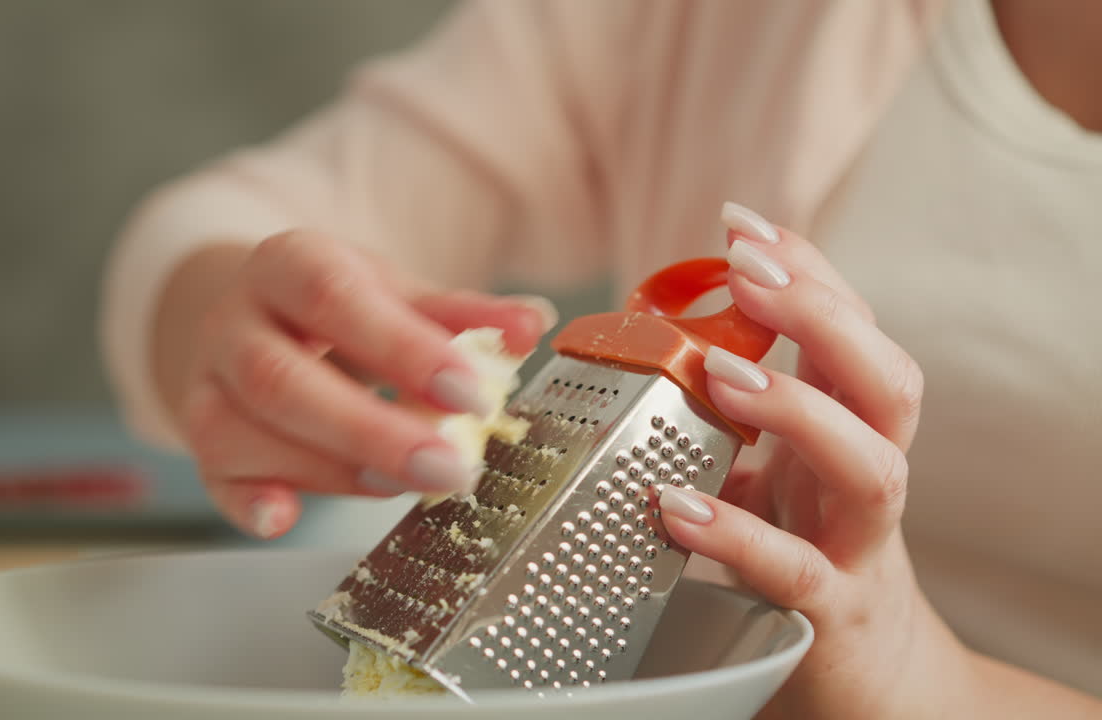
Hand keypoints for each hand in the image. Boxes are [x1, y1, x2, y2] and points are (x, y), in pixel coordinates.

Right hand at [157, 230, 555, 538]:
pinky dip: (247, 503)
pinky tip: (287, 517)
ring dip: (326, 469)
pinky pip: (211, 476)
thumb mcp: (396, 293)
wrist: (255, 313)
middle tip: (450, 468)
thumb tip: (531, 324)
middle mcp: (233, 321)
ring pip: (239, 431)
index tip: (473, 394)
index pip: (335, 297)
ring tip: (401, 485)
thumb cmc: (337, 308)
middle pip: (278, 379)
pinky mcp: (200, 438)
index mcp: (286, 264)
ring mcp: (207, 382)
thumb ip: (460, 315)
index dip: (402, 348)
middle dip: (369, 430)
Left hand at [655, 203, 968, 718]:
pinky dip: (739, 538)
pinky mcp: (832, 613)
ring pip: (869, 465)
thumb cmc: (808, 549)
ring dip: (797, 408)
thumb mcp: (768, 469)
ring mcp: (857, 543)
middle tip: (746, 270)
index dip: (808, 271)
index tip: (743, 222)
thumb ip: (725, 415)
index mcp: (850, 427)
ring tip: (721, 372)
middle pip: (883, 378)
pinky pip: (797, 571)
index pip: (852, 329)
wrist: (862, 671)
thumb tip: (647, 346)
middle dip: (820, 314)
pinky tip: (678, 508)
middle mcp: (869, 473)